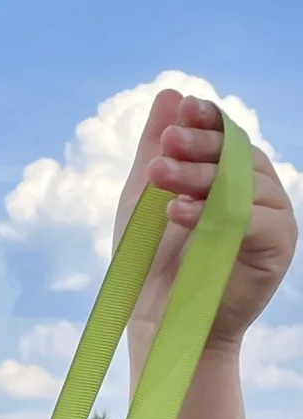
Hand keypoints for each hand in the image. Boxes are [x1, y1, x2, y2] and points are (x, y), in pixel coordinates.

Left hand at [116, 89, 297, 350]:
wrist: (159, 324)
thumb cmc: (150, 265)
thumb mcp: (143, 201)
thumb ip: (156, 149)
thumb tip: (171, 94)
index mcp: (230, 177)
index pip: (227, 137)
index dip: (208, 119)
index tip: (182, 110)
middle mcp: (257, 192)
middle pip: (238, 155)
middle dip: (201, 144)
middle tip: (168, 142)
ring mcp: (271, 218)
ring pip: (244, 183)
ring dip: (201, 176)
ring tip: (161, 177)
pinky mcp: (276, 247)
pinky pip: (251, 220)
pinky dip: (213, 213)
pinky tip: (177, 212)